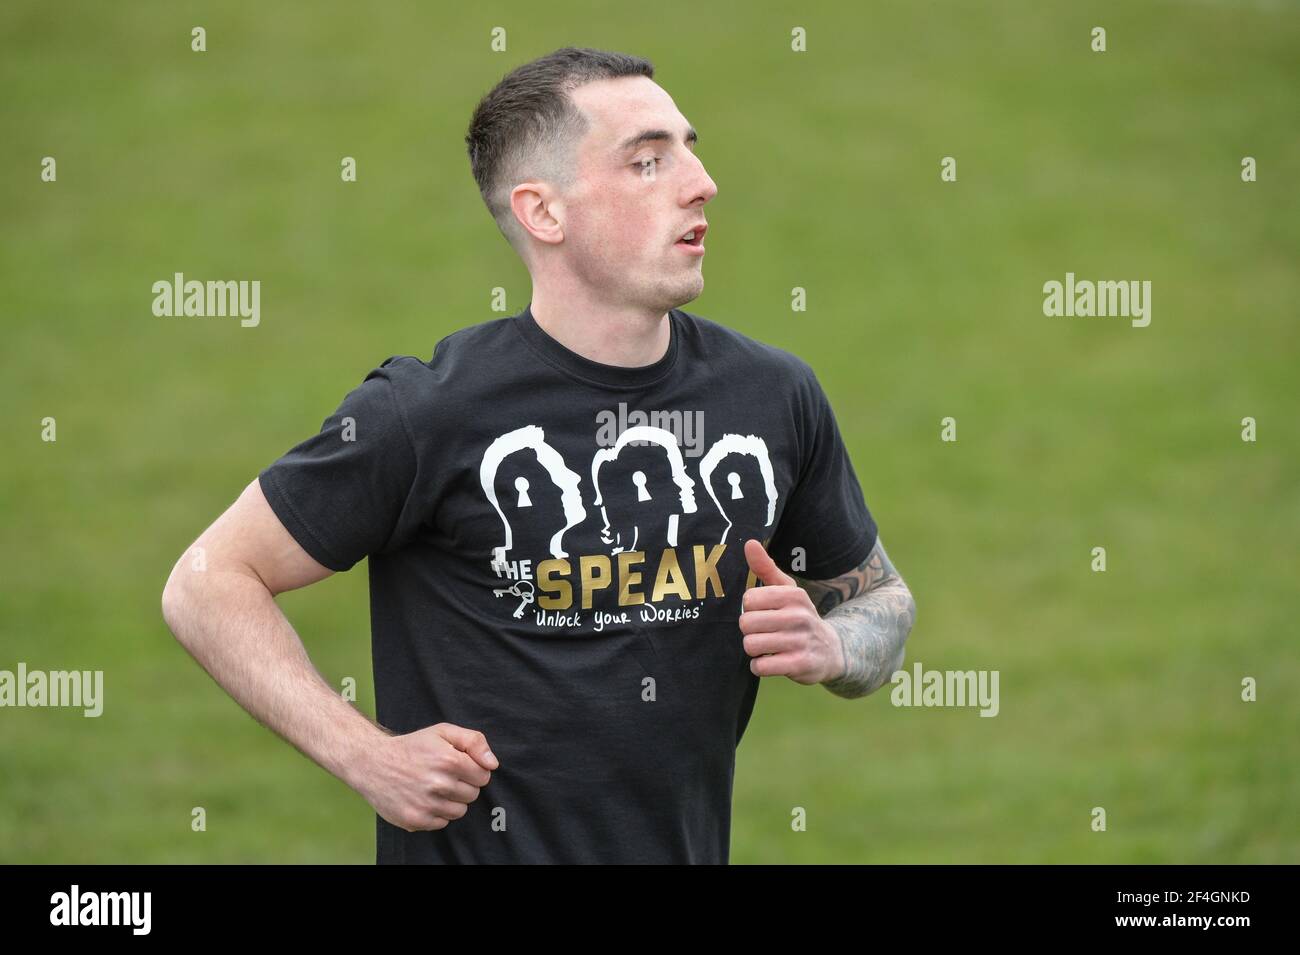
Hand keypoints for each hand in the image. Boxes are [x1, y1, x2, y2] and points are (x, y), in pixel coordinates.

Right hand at [359, 722, 497, 831]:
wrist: (373, 762)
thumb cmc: (412, 747)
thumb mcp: (443, 732)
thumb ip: (474, 742)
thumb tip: (492, 764)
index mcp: (449, 760)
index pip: (483, 776)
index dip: (473, 770)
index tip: (459, 766)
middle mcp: (438, 784)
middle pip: (473, 795)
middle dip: (463, 785)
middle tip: (444, 776)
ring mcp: (426, 804)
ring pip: (459, 811)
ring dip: (451, 800)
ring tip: (434, 787)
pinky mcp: (415, 820)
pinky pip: (442, 823)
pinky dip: (436, 813)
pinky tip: (424, 798)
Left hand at [740, 539, 843, 685]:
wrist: (831, 651)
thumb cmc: (799, 616)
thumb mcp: (787, 590)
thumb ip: (765, 567)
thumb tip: (749, 542)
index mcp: (793, 595)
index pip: (748, 599)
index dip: (750, 610)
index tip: (763, 614)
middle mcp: (798, 615)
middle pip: (746, 623)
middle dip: (750, 631)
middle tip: (764, 633)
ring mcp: (800, 640)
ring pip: (751, 645)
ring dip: (754, 650)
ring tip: (767, 647)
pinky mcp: (800, 664)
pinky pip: (761, 666)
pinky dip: (759, 666)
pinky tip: (771, 662)